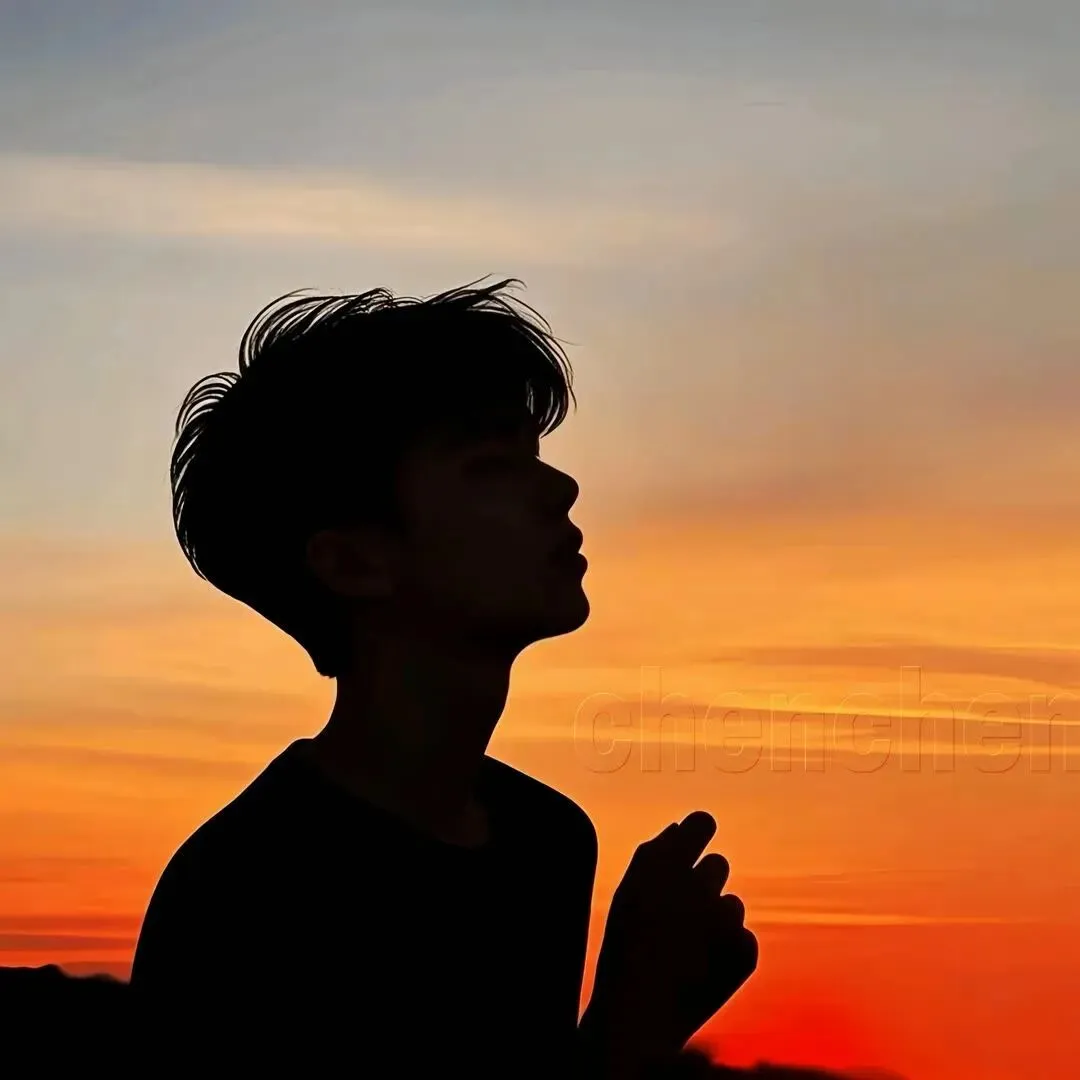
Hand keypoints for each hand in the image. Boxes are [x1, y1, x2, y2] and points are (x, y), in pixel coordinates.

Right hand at [582, 811, 757, 1074]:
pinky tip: (701, 970)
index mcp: (664, 861)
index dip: (698, 834)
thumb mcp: (627, 893)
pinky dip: (727, 952)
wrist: (638, 1015)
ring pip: (731, 904)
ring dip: (715, 920)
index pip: (701, 823)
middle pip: (718, 865)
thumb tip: (678, 828)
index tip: (694, 844)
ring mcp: (725, 917)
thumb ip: (654, 855)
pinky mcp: (745, 950)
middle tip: (682, 913)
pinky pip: (742, 938)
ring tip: (685, 949)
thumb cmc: (625, 951)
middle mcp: (699, 882)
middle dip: (704, 882)